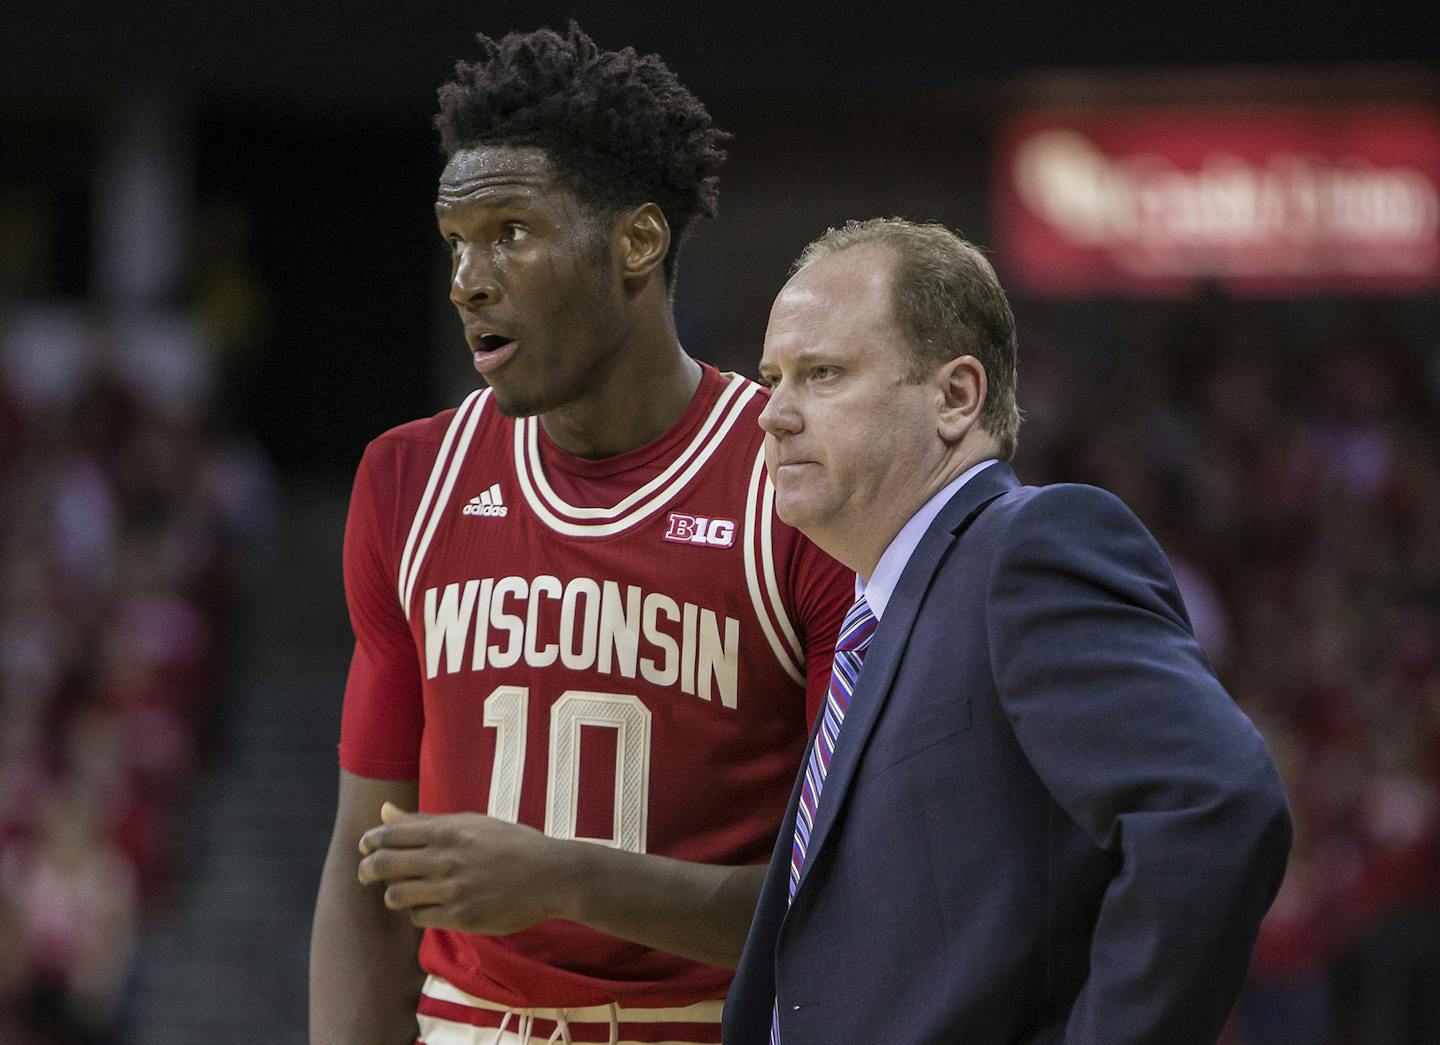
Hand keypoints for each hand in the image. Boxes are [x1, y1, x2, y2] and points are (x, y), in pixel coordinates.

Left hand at [356, 803, 580, 933]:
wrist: (550, 875)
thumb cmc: (510, 844)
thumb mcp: (470, 824)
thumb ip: (425, 821)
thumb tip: (384, 811)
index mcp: (448, 831)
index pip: (389, 835)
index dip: (369, 842)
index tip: (366, 846)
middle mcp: (446, 859)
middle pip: (383, 866)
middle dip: (368, 870)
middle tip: (367, 873)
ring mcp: (452, 890)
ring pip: (396, 896)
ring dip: (393, 894)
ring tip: (402, 890)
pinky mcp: (460, 917)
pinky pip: (419, 918)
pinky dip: (417, 912)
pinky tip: (429, 905)